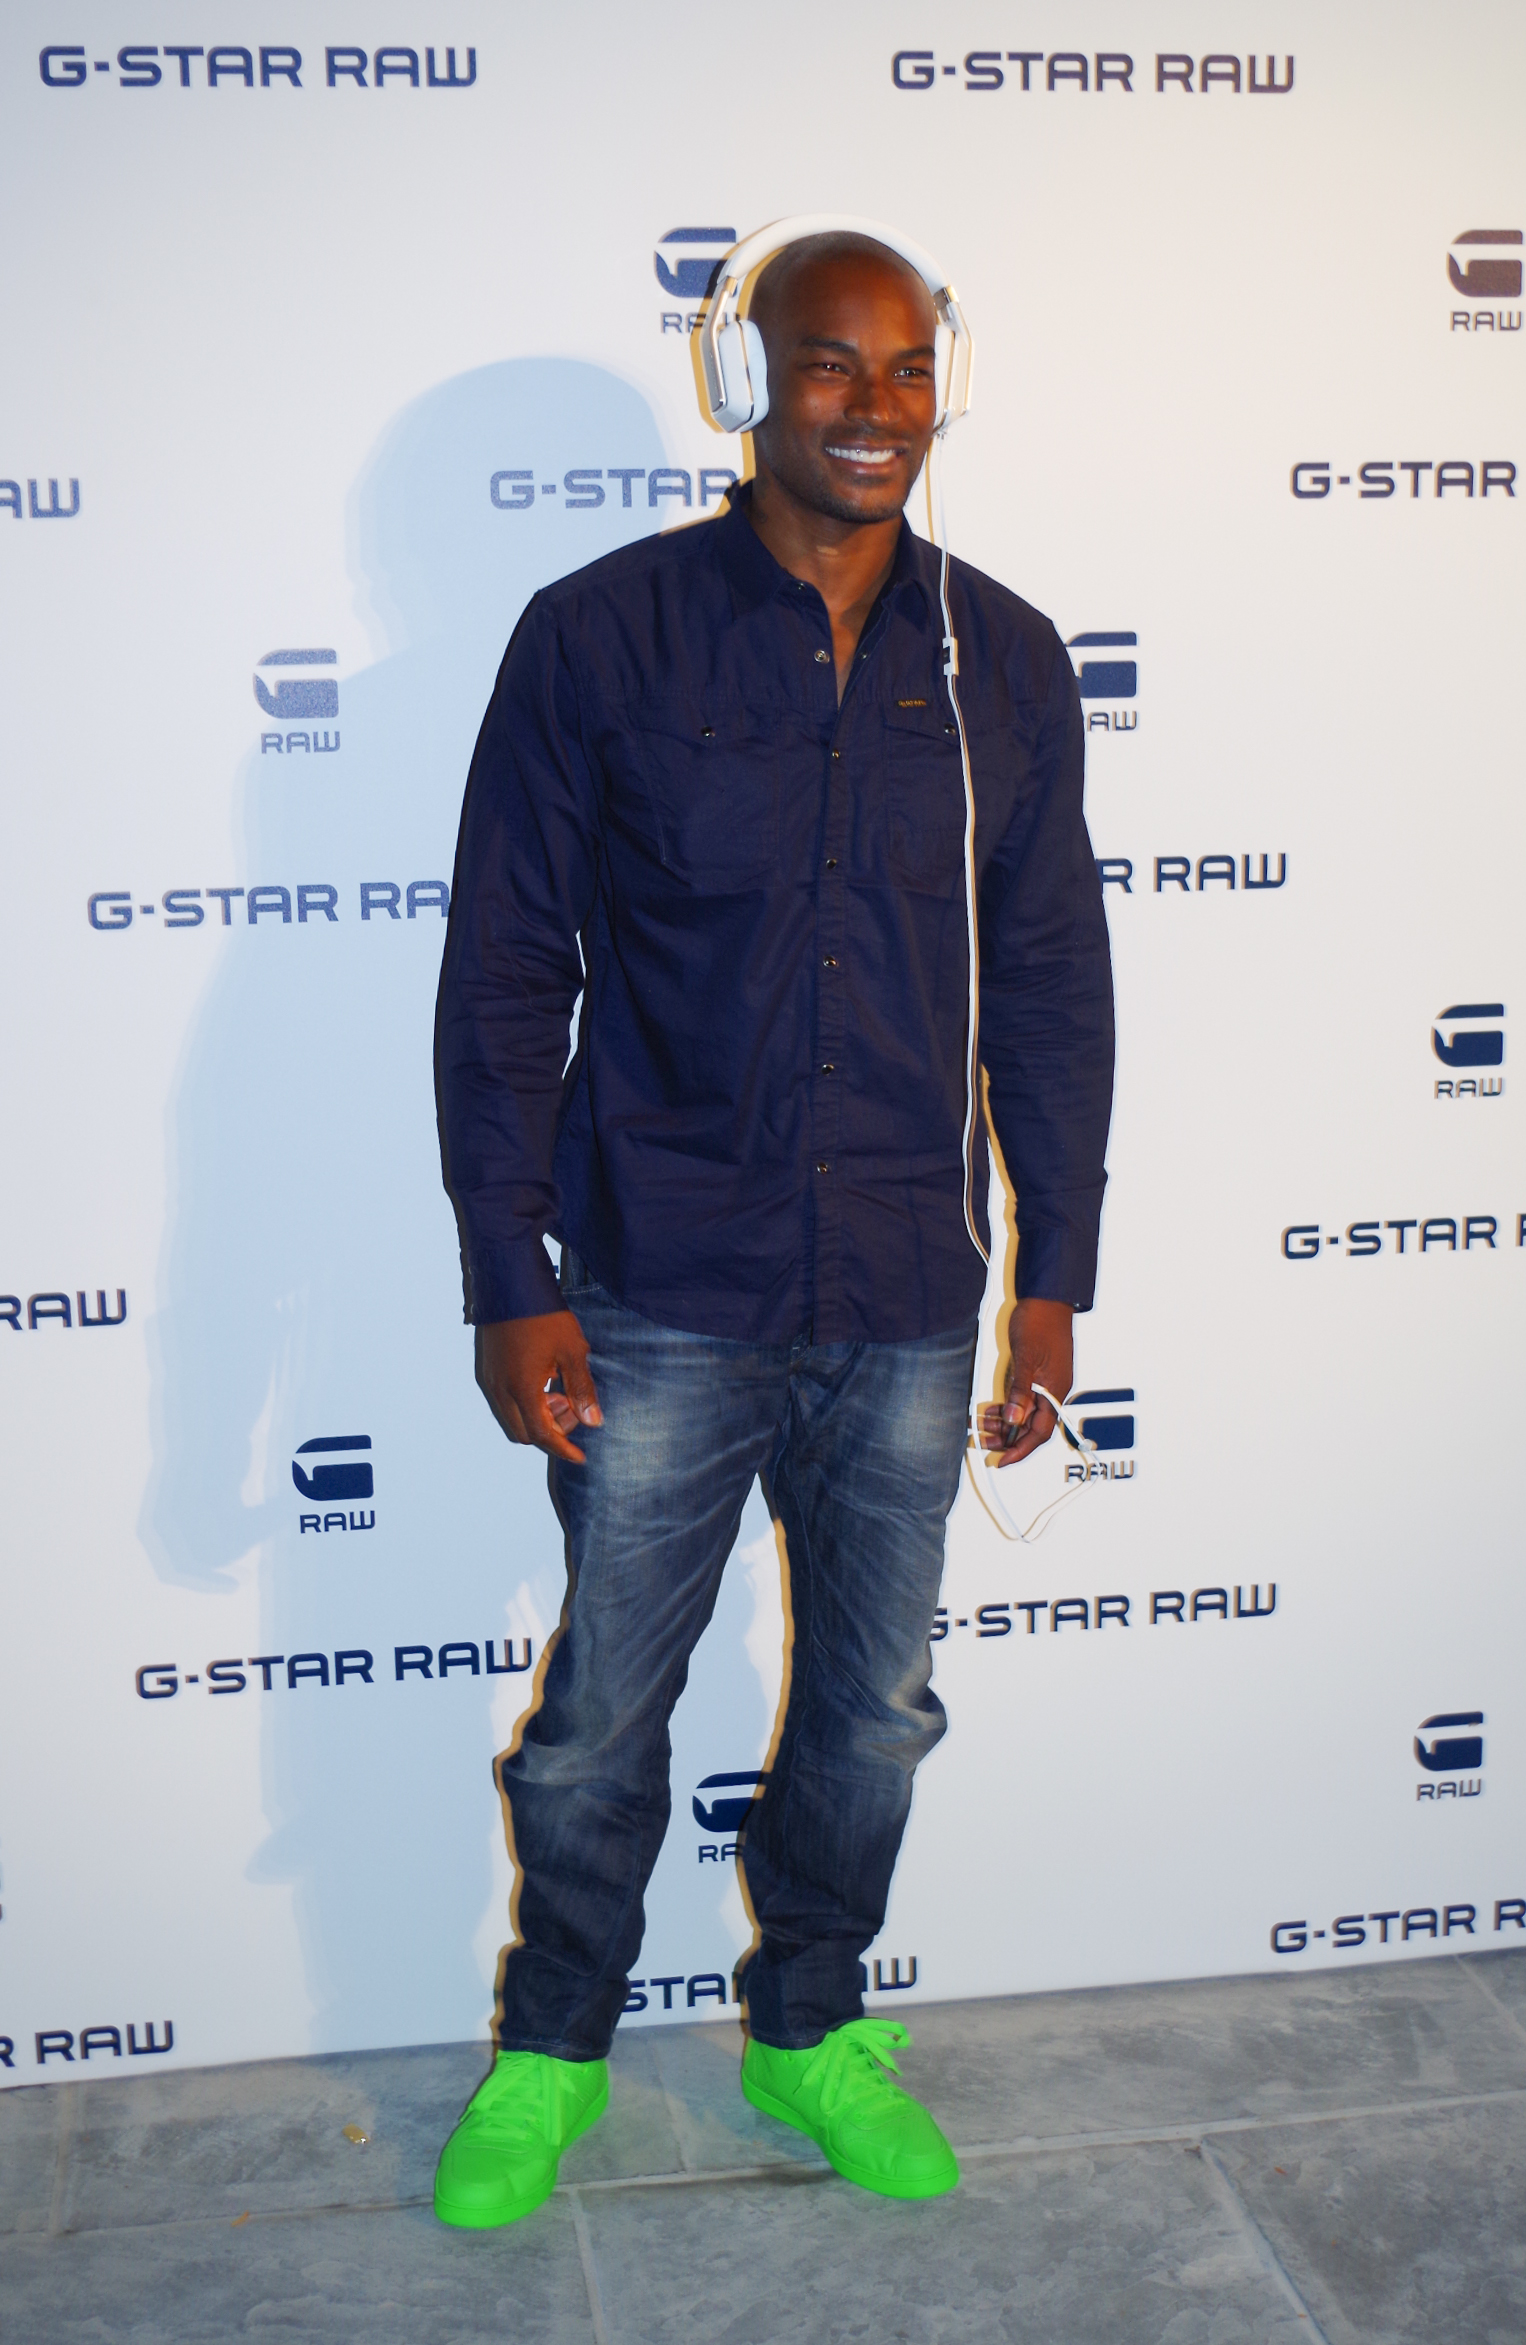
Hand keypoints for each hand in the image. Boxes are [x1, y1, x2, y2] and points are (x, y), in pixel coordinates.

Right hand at [475, 1310, 601, 1464]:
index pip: (542, 1435)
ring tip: (559, 1388)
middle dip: (550, 1431)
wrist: (511, 1283)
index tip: (579, 1456)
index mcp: (522, 1389)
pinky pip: (505, 1401)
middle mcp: (500, 1390)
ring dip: (537, 1416)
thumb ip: (582, 1390)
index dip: (562, 1448)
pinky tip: (544, 1379)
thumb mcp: (572, 1352)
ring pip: (513, 1418)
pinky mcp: (488, 1369)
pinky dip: (525, 1403)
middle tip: (571, 1407)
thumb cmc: (543, 1315)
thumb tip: (593, 1421)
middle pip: (524, 1433)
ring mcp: (490, 1380)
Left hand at [974, 1298, 1074, 1467]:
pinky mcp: (1039, 1374)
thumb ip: (1020, 1390)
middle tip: (983, 1442)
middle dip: (1008, 1439)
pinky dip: (1008, 1408)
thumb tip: (1014, 1419)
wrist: (1048, 1298)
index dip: (1020, 1450)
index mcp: (1055, 1390)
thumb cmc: (1040, 1321)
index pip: (1039, 1432)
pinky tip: (993, 1409)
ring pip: (1027, 1415)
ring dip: (1005, 1424)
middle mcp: (1054, 1390)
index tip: (1002, 1460)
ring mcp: (1047, 1383)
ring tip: (982, 1425)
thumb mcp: (1026, 1357)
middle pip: (1032, 1427)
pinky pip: (1025, 1400)